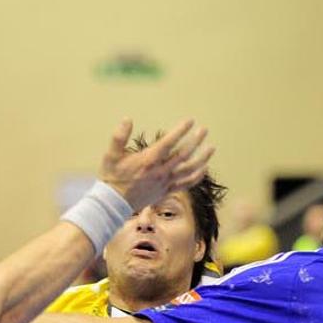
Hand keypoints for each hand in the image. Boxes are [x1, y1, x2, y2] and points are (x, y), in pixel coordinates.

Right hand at [98, 119, 213, 210]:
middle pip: (184, 154)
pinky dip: (197, 176)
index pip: (169, 142)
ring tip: (211, 148)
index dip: (181, 131)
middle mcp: (160, 171)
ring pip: (189, 170)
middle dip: (196, 141)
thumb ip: (119, 137)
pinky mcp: (166, 191)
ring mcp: (165, 182)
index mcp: (148, 160)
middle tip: (204, 130)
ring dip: (202, 158)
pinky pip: (186, 184)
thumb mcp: (111, 155)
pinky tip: (204, 168)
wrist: (113, 203)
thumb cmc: (112, 177)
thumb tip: (127, 119)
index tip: (190, 121)